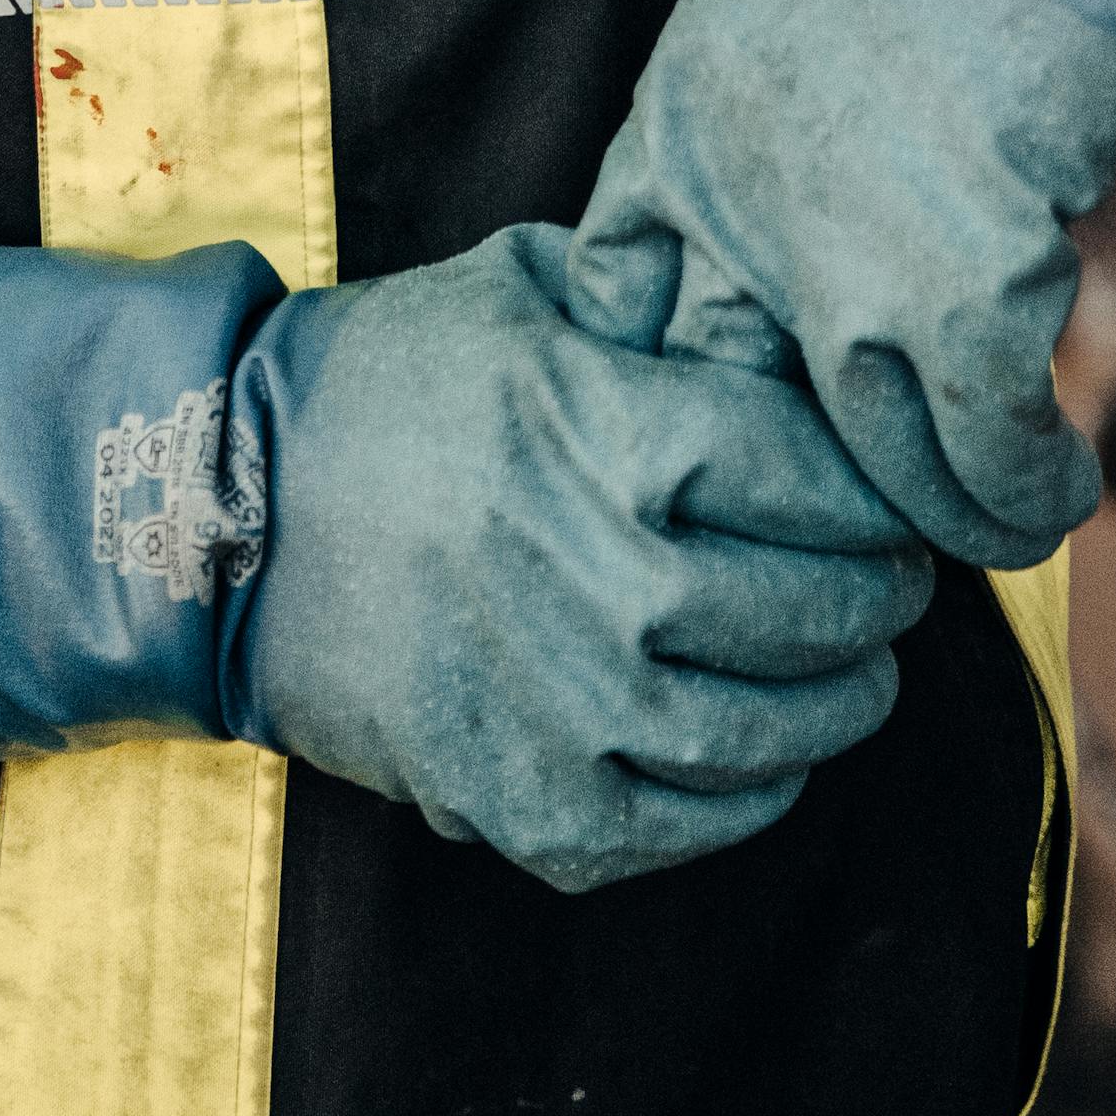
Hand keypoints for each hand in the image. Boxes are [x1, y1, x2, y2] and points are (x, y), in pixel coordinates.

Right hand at [216, 222, 935, 891]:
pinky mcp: (518, 798)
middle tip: (894, 592)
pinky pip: (682, 824)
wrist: (221, 511)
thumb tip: (774, 307)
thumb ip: (645, 295)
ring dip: (835, 708)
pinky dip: (745, 797)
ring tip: (851, 680)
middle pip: (815, 610)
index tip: (891, 499)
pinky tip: (760, 757)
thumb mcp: (515, 291)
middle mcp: (598, 570)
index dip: (875, 494)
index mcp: (606, 427)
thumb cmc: (383, 381)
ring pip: (765, 731)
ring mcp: (559, 700)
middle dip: (879, 604)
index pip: (816, 477)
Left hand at [562, 0, 1115, 562]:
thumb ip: (760, 168)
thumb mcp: (777, 38)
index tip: (751, 428)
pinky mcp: (966, 280)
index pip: (625, 313)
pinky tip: (1054, 485)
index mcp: (674, 130)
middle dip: (815, 485)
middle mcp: (736, 203)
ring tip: (986, 519)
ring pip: (875, 463)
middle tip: (873, 518)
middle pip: (749, 416)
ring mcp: (844, 254)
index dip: (687, 391)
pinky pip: (981, 452)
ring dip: (940, 514)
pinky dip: (1022, 492)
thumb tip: (791, 303)